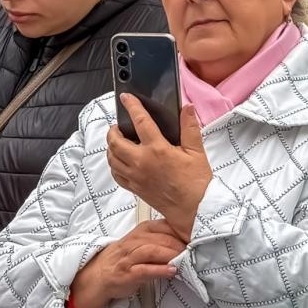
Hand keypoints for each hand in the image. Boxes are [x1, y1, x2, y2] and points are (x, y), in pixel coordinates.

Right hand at [70, 220, 185, 307]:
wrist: (98, 276)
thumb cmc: (123, 260)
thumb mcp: (142, 244)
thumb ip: (162, 241)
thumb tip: (188, 242)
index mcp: (142, 231)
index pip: (165, 226)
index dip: (182, 232)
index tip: (198, 239)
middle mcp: (135, 241)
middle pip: (161, 238)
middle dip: (180, 245)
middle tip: (196, 252)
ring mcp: (129, 257)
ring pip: (152, 250)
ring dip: (171, 255)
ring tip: (186, 260)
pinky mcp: (127, 273)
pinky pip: (144, 269)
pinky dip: (159, 270)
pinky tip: (171, 271)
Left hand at [106, 98, 211, 239]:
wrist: (194, 210)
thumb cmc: (197, 183)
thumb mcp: (196, 151)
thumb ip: (190, 128)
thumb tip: (187, 108)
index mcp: (157, 150)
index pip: (139, 121)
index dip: (131, 106)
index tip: (126, 98)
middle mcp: (142, 162)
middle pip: (115, 142)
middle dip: (113, 130)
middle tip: (118, 125)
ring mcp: (136, 176)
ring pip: (112, 158)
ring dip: (111, 147)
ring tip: (117, 141)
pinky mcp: (135, 188)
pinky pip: (116, 174)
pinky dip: (114, 165)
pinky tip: (120, 161)